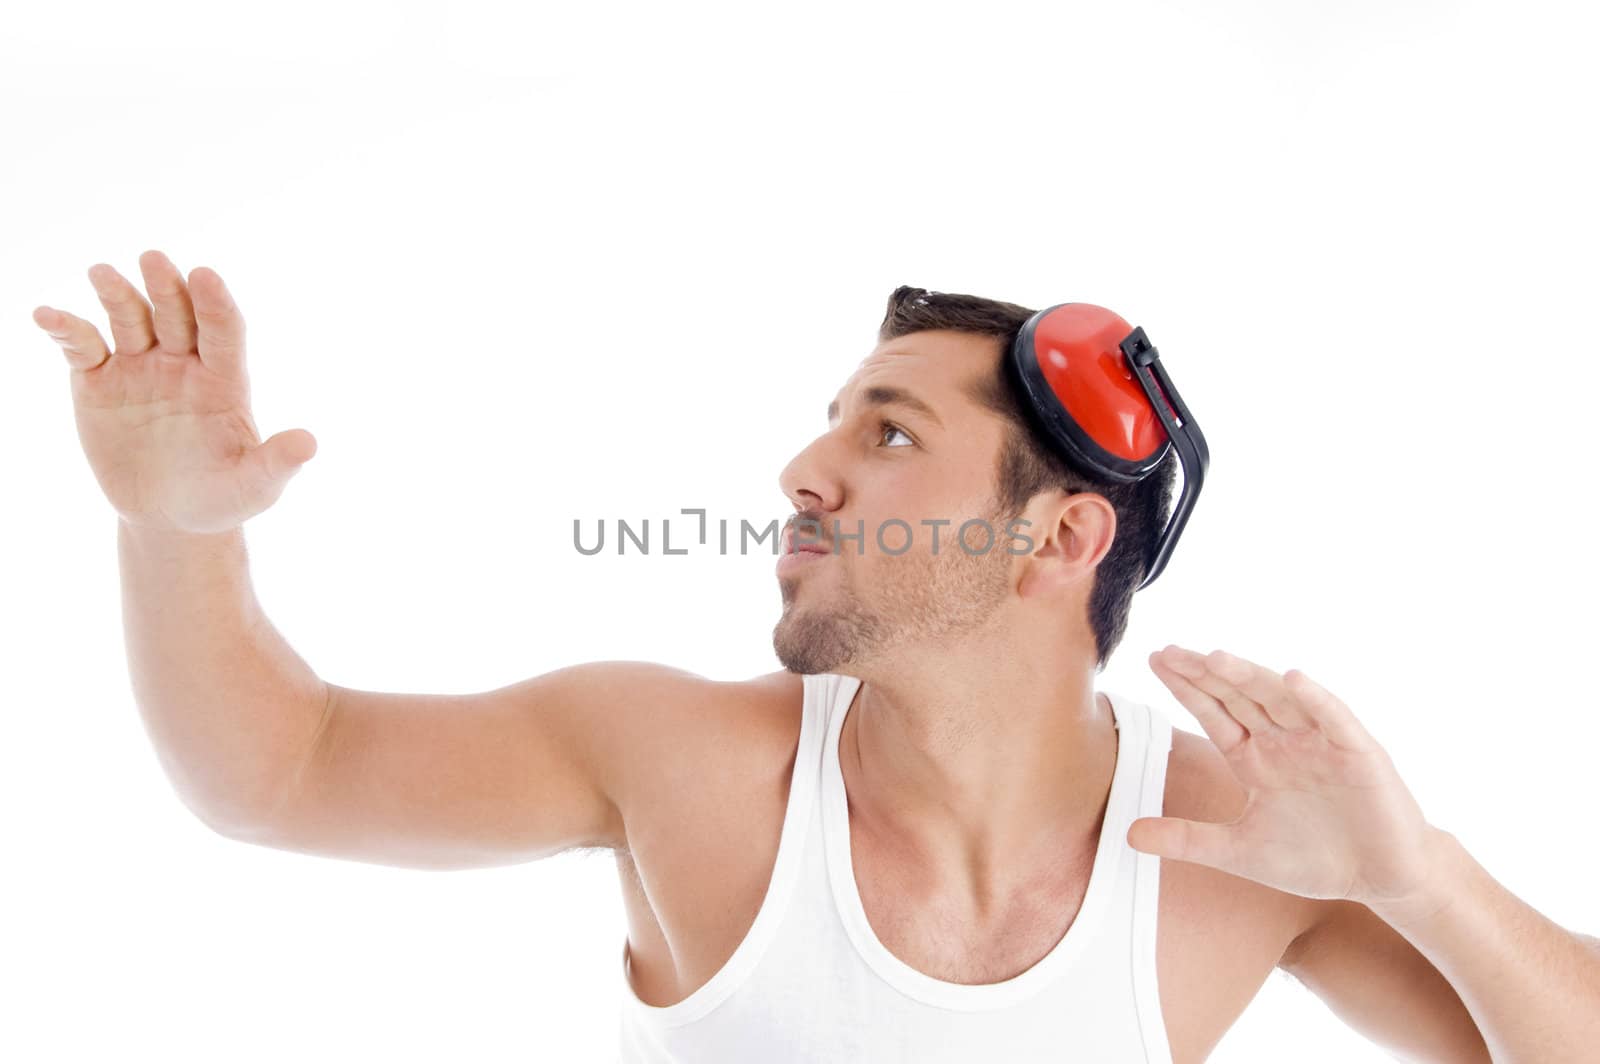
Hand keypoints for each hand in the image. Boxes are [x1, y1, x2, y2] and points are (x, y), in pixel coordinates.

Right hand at [33, 250, 316, 532]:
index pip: (223, 331)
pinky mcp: (99, 381)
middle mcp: (183, 364)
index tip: (206, 276)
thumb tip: (310, 443)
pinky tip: (47, 315)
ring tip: (102, 273)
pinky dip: (66, 329)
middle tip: (154, 259)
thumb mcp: (253, 486)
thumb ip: (276, 463)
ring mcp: (139, 368)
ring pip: (130, 319)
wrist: (169, 517)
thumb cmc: (220, 498)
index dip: (215, 304)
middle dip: (167, 287)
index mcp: (224, 380)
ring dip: (117, 294)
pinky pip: (82, 347)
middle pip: (176, 315)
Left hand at [1128, 646, 1442, 911]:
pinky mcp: (1358, 753)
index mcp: (1254, 758)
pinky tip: (1292, 679)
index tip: (1155, 659)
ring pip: (1279, 700)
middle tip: (1169, 651)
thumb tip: (1127, 835)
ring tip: (1215, 657)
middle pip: (1239, 697)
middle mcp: (1283, 741)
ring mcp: (1320, 742)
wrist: (1381, 878)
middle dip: (1205, 674)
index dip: (1187, 687)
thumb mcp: (1239, 851)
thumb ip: (1187, 839)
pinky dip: (1315, 699)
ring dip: (1249, 677)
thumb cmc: (1314, 858)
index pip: (1214, 712)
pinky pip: (1334, 719)